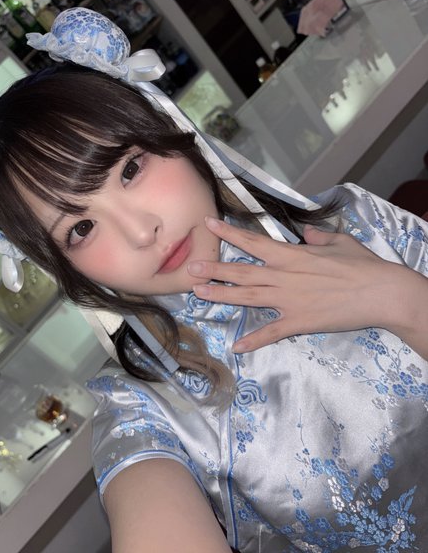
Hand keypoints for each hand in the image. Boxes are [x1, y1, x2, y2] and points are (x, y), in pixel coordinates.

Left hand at [188, 217, 427, 357]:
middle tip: (191, 268)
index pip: (253, 242)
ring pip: (248, 297)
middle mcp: (284, 276)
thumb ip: (319, 237)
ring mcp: (289, 300)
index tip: (209, 225)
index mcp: (292, 255)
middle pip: (242, 272)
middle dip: (215, 269)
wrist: (381, 292)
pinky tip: (236, 347)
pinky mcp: (299, 321)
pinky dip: (254, 340)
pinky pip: (272, 332)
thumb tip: (307, 234)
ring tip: (199, 293)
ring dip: (222, 295)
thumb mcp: (340, 242)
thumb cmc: (362, 265)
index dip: (229, 233)